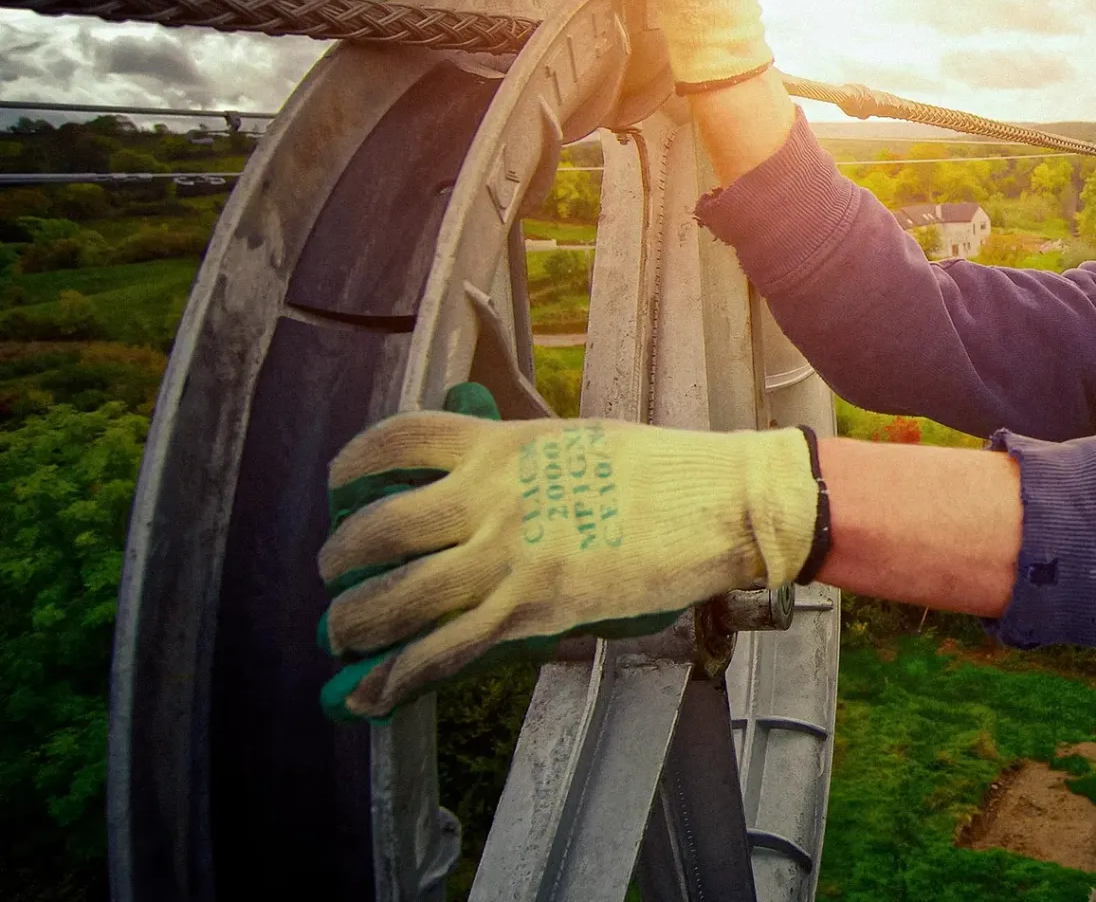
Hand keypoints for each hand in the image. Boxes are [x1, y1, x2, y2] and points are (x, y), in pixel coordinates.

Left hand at [315, 383, 819, 719]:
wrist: (717, 502)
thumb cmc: (664, 469)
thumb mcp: (575, 442)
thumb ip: (521, 458)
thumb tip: (486, 476)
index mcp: (501, 445)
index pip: (397, 441)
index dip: (353, 467)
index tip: (341, 488)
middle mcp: (488, 497)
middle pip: (377, 528)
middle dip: (339, 559)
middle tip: (336, 574)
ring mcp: (505, 556)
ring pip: (394, 597)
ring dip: (353, 623)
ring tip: (343, 635)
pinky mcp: (529, 609)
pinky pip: (442, 651)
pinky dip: (396, 679)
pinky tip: (371, 695)